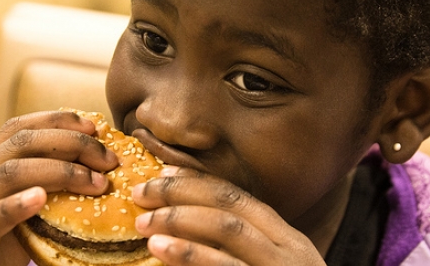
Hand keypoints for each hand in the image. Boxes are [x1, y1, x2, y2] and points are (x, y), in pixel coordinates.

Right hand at [0, 110, 118, 265]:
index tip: (93, 126)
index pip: (19, 128)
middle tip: (107, 159)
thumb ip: (43, 190)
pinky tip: (41, 199)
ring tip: (94, 182)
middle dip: (71, 143)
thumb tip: (97, 175)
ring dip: (59, 172)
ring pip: (9, 174)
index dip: (57, 120)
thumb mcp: (19, 212)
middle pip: (21, 143)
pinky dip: (15, 205)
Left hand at [132, 167, 325, 265]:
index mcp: (287, 239)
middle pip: (230, 204)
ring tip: (146, 225)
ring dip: (182, 220)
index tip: (164, 172)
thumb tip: (189, 223)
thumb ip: (243, 247)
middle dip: (181, 193)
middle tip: (142, 194)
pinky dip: (192, 255)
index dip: (198, 181)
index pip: (238, 195)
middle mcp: (287, 249)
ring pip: (229, 229)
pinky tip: (163, 250)